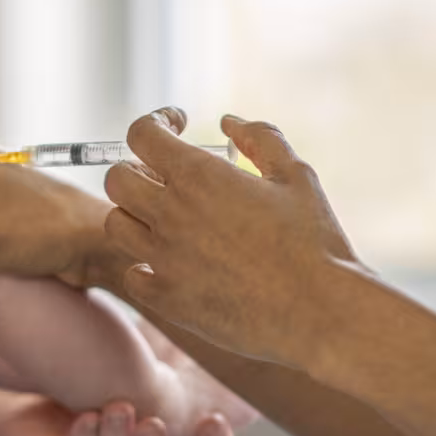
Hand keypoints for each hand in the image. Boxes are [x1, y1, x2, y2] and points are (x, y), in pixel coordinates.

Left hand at [104, 108, 357, 367]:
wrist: (319, 313)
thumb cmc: (314, 241)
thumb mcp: (296, 176)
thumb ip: (260, 138)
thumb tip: (228, 122)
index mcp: (199, 176)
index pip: (141, 134)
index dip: (155, 122)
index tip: (175, 126)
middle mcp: (171, 214)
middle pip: (116, 179)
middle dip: (137, 169)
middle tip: (165, 176)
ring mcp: (164, 259)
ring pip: (116, 225)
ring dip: (136, 216)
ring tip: (168, 219)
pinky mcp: (167, 299)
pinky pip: (133, 274)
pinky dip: (145, 266)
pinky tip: (174, 262)